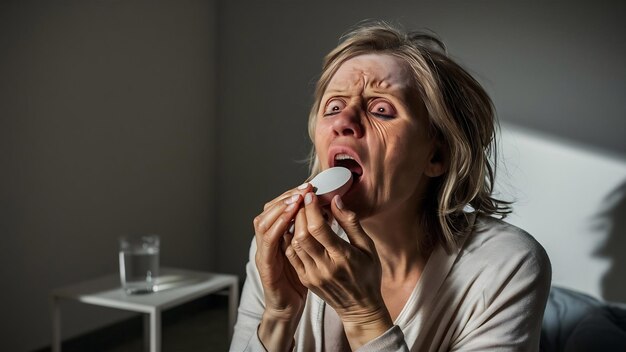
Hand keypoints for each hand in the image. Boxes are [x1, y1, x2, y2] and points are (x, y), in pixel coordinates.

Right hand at [253, 184, 310, 350]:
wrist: (288, 307)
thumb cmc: (299, 280)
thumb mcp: (309, 252)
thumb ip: (314, 231)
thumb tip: (327, 209)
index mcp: (278, 235)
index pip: (280, 207)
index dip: (292, 195)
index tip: (309, 185)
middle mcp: (268, 240)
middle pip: (269, 209)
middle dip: (286, 197)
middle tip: (303, 188)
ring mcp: (264, 251)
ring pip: (263, 221)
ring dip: (280, 209)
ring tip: (296, 199)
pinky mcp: (265, 263)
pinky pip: (267, 242)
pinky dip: (276, 227)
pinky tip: (288, 219)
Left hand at [285, 191, 392, 349]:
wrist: (360, 307)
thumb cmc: (368, 274)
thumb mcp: (367, 247)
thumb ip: (351, 223)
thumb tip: (336, 200)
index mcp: (342, 257)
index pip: (318, 228)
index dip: (311, 209)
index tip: (311, 195)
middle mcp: (325, 267)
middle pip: (302, 235)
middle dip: (300, 213)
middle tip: (303, 201)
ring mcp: (312, 275)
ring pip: (293, 244)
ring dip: (293, 225)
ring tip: (300, 212)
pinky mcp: (305, 279)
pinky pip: (291, 255)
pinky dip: (290, 239)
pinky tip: (296, 228)